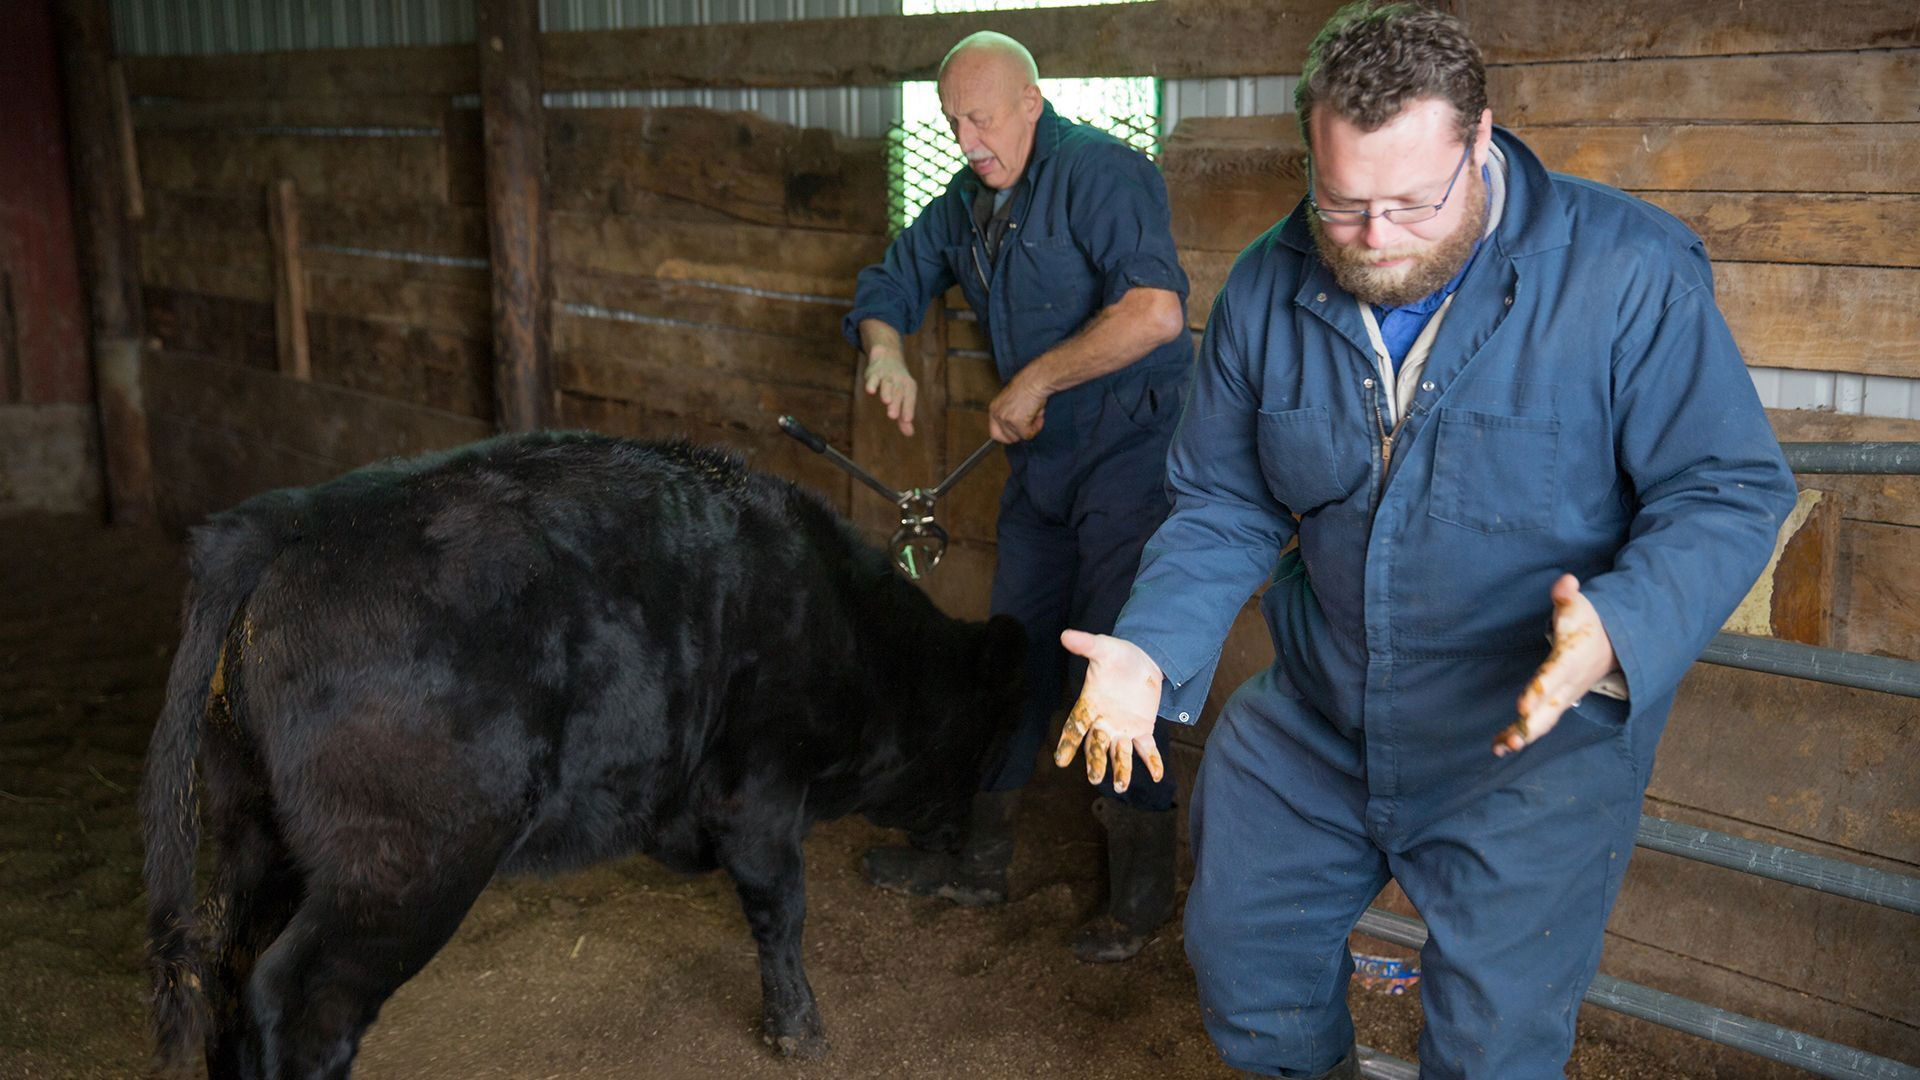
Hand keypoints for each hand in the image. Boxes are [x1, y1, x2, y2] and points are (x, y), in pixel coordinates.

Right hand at [863, 348, 917, 435]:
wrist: (887, 357)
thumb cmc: (897, 383)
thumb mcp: (903, 398)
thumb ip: (904, 417)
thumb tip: (909, 434)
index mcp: (909, 387)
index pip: (910, 398)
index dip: (908, 409)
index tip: (907, 420)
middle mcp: (899, 381)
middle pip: (898, 392)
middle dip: (896, 404)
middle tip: (893, 416)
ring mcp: (886, 376)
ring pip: (887, 384)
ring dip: (886, 392)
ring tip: (886, 402)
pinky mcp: (874, 373)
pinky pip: (873, 378)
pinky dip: (872, 383)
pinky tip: (870, 391)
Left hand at [987, 374, 1047, 443]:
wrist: (1035, 380)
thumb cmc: (1028, 387)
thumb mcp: (1012, 403)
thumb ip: (1010, 416)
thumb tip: (1017, 431)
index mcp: (994, 409)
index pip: (995, 434)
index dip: (1007, 436)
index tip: (1017, 434)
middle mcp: (997, 415)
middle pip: (1007, 439)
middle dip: (1021, 433)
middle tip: (1030, 421)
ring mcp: (1006, 419)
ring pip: (1019, 437)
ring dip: (1030, 428)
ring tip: (1035, 414)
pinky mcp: (1017, 422)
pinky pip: (1028, 434)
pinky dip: (1036, 427)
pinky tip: (1038, 415)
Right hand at [1054, 630, 1163, 793]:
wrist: (1142, 659)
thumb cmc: (1118, 655)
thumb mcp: (1104, 647)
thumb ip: (1086, 644)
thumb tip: (1065, 634)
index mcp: (1090, 704)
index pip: (1076, 726)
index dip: (1068, 743)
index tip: (1061, 760)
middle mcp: (1103, 721)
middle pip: (1097, 745)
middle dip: (1096, 761)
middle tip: (1095, 777)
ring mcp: (1123, 728)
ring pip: (1120, 753)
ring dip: (1121, 769)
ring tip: (1121, 786)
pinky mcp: (1142, 729)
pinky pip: (1146, 749)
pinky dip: (1152, 762)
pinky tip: (1158, 775)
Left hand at [1495, 574, 1618, 756]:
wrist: (1613, 644)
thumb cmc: (1588, 623)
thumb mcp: (1580, 605)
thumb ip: (1568, 595)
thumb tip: (1565, 582)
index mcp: (1571, 660)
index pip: (1553, 677)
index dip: (1539, 691)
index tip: (1522, 706)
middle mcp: (1569, 684)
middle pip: (1550, 709)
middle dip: (1530, 726)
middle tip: (1511, 742)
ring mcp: (1565, 697)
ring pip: (1544, 721)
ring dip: (1523, 736)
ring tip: (1499, 748)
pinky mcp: (1558, 703)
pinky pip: (1540, 722)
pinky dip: (1521, 734)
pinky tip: (1499, 744)